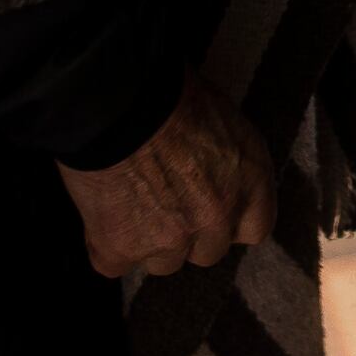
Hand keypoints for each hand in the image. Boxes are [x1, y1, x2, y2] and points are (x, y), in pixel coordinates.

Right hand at [59, 76, 274, 279]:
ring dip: (147, 240)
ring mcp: (169, 241)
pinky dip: (104, 242)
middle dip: (188, 233)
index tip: (211, 208)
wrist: (118, 101)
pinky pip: (113, 262)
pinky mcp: (121, 249)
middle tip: (162, 199)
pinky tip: (101, 208)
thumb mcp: (224, 120)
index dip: (230, 221)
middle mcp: (216, 220)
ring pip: (162, 262)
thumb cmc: (171, 93)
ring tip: (128, 199)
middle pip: (207, 251)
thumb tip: (215, 175)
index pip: (254, 228)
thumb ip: (228, 163)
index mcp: (250, 183)